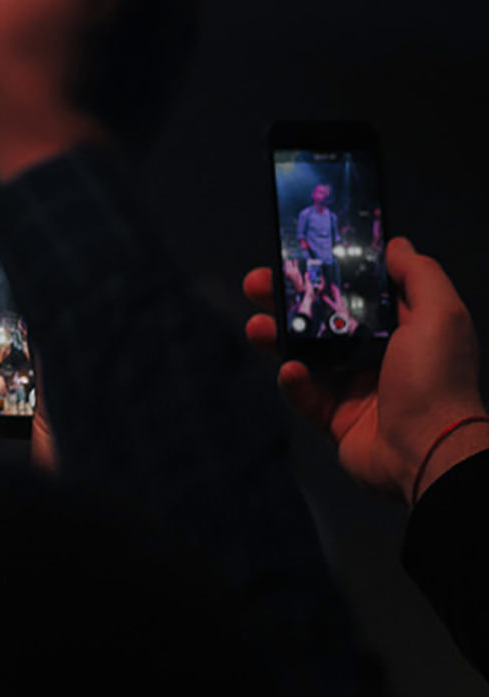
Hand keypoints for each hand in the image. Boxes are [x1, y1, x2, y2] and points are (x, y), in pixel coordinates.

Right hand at [243, 237, 488, 504]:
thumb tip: (395, 244)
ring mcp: (354, 388)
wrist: (429, 452)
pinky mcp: (334, 418)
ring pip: (305, 355)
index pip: (359, 291)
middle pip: (322, 318)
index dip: (328, 272)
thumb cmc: (435, 378)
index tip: (299, 255)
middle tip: (256, 284)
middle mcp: (377, 354)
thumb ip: (419, 275)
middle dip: (287, 300)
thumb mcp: (440, 315)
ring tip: (256, 327)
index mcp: (403, 327)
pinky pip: (305, 395)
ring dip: (277, 338)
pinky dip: (294, 383)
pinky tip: (291, 371)